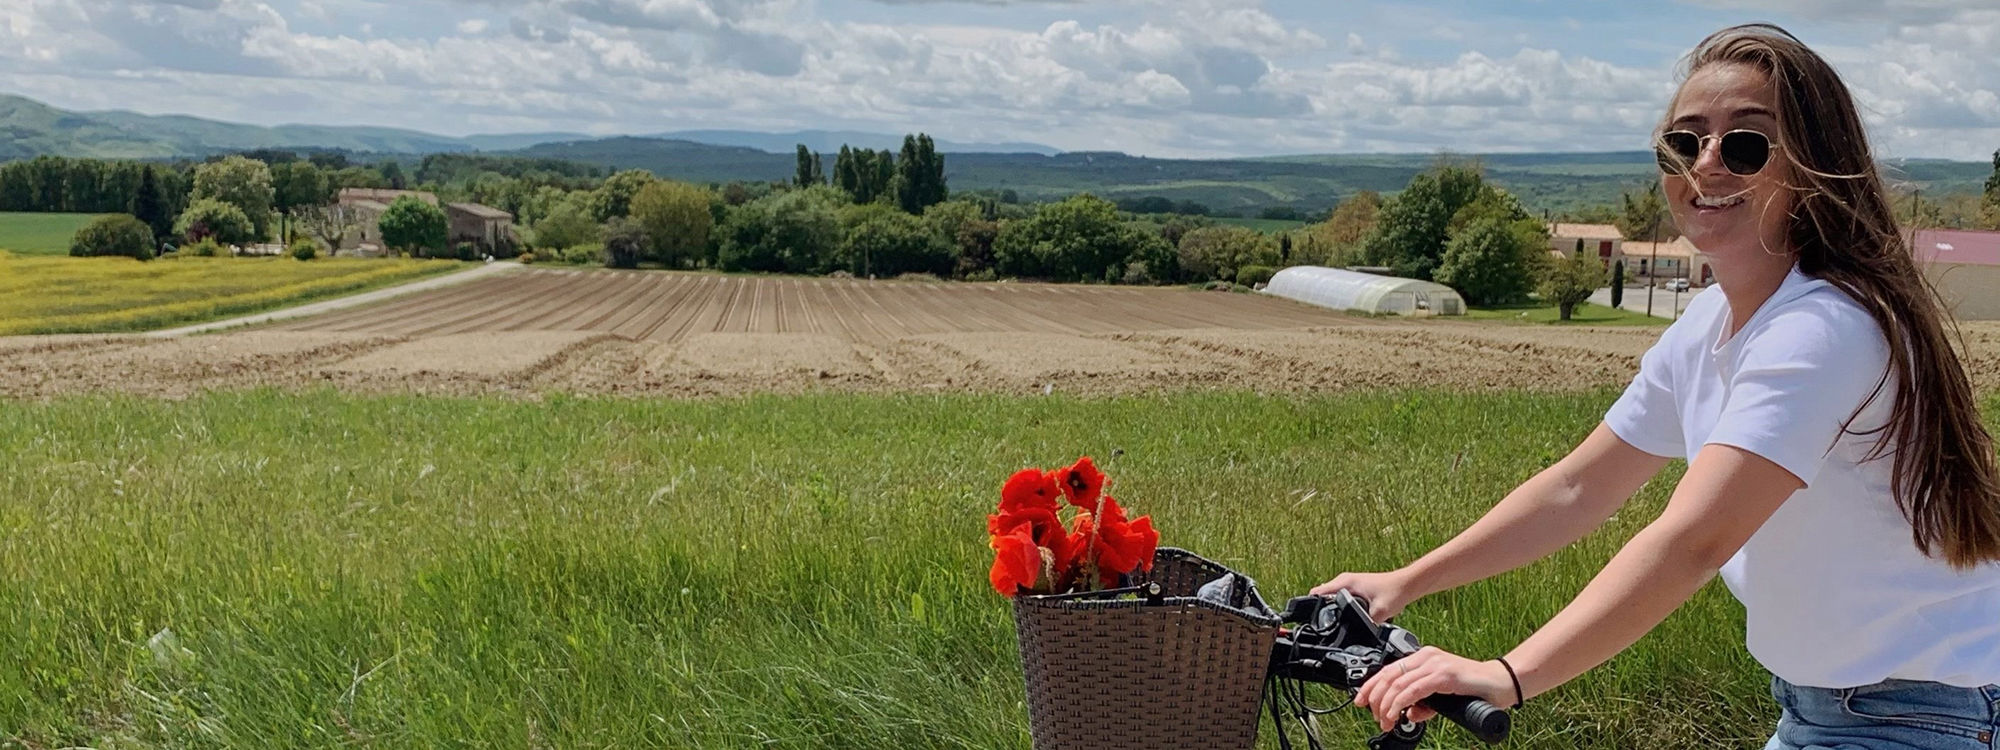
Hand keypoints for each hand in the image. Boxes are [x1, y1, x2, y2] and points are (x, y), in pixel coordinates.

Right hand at [1309, 570, 1417, 620]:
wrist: (1407, 585)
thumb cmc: (1395, 592)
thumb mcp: (1380, 611)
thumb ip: (1368, 623)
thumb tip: (1358, 636)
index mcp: (1345, 583)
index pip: (1318, 593)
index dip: (1310, 606)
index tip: (1306, 619)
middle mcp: (1344, 581)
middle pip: (1321, 596)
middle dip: (1318, 610)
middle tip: (1320, 627)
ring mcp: (1349, 583)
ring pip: (1330, 597)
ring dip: (1328, 608)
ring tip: (1329, 624)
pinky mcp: (1354, 588)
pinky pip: (1338, 597)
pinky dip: (1337, 606)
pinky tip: (1342, 617)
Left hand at [1352, 647, 1516, 731]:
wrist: (1501, 684)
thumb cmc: (1474, 690)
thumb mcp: (1441, 698)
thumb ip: (1424, 704)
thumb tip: (1408, 714)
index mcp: (1423, 658)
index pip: (1388, 670)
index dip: (1371, 686)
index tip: (1360, 701)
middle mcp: (1426, 657)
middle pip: (1388, 675)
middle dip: (1374, 697)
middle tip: (1373, 716)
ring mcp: (1434, 664)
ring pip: (1397, 683)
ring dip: (1387, 706)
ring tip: (1385, 721)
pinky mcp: (1443, 675)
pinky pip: (1413, 690)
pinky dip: (1400, 703)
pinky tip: (1396, 714)